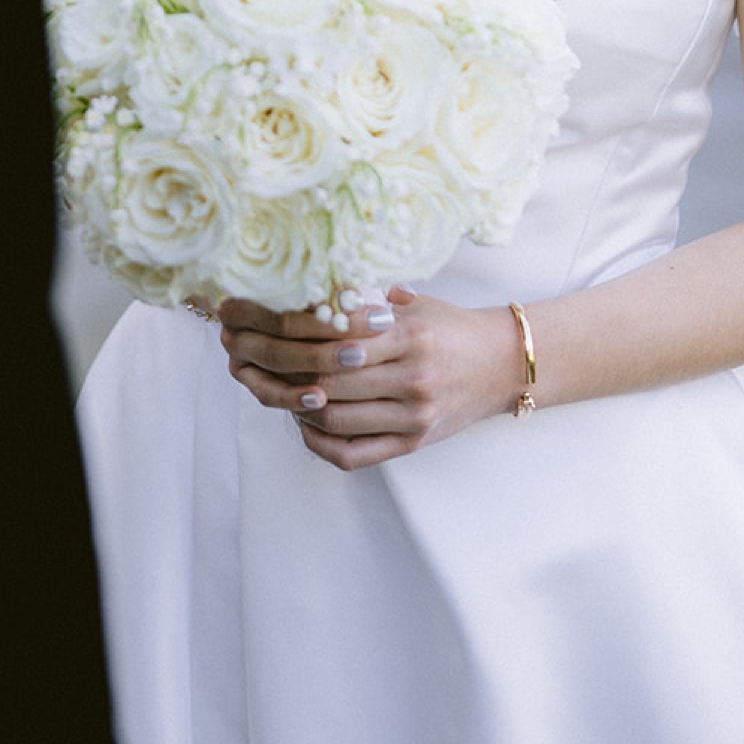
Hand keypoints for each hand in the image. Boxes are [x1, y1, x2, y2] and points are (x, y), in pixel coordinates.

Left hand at [216, 288, 523, 470]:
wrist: (503, 364)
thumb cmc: (451, 328)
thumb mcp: (415, 304)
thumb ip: (367, 302)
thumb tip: (305, 290)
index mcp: (408, 333)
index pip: (333, 333)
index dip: (283, 329)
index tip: (248, 321)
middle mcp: (411, 375)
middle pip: (325, 377)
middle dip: (274, 367)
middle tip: (240, 356)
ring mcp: (412, 415)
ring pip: (333, 417)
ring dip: (291, 405)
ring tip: (268, 388)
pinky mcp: (412, 444)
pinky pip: (353, 453)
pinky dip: (319, 442)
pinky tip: (303, 423)